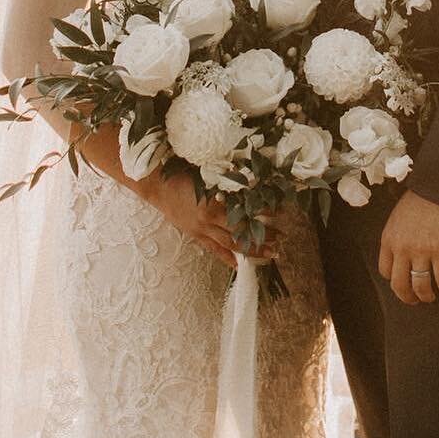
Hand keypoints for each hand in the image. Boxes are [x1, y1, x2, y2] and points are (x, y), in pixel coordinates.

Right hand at [142, 176, 275, 269]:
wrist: (156, 184)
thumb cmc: (181, 173)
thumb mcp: (208, 175)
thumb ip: (227, 183)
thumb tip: (252, 184)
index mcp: (213, 201)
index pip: (244, 212)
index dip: (262, 213)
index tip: (279, 213)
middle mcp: (209, 219)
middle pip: (241, 231)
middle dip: (262, 236)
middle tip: (281, 239)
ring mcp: (201, 229)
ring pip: (231, 243)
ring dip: (252, 249)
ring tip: (270, 253)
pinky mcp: (195, 234)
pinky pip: (214, 249)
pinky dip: (227, 258)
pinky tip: (239, 264)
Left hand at [379, 190, 438, 304]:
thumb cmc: (420, 198)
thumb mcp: (398, 217)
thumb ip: (397, 236)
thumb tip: (402, 254)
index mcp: (388, 239)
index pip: (385, 271)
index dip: (394, 281)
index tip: (402, 283)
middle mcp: (402, 248)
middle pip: (399, 284)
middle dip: (406, 297)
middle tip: (414, 301)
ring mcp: (421, 251)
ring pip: (420, 285)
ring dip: (425, 296)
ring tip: (431, 297)